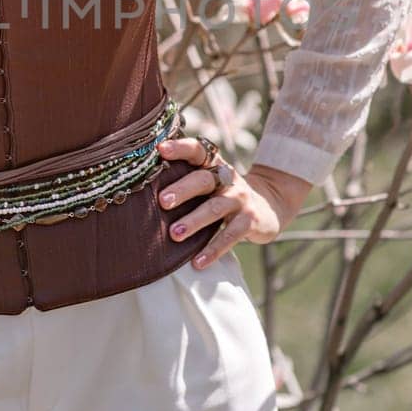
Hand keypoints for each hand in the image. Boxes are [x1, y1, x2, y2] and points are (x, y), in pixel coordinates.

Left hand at [155, 138, 312, 268]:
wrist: (269, 206)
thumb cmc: (224, 194)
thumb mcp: (211, 182)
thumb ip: (187, 179)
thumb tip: (142, 186)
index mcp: (214, 165)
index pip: (198, 150)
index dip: (180, 148)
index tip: (160, 149)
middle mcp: (228, 179)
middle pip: (204, 180)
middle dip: (182, 190)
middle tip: (162, 201)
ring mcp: (240, 199)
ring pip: (215, 209)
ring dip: (194, 221)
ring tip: (175, 234)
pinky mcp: (250, 221)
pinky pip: (230, 235)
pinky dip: (213, 250)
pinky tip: (198, 262)